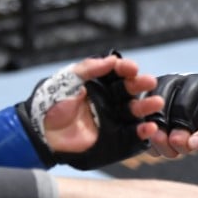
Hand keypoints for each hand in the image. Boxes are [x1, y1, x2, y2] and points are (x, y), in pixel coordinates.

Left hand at [42, 54, 162, 156]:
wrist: (41, 132)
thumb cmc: (51, 104)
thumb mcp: (67, 80)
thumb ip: (88, 69)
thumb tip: (112, 59)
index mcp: (98, 84)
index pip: (117, 74)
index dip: (126, 69)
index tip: (131, 68)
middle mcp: (108, 100)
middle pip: (129, 91)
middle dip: (140, 85)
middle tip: (149, 82)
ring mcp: (112, 118)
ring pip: (134, 110)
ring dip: (146, 106)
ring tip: (155, 103)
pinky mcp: (114, 137)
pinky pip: (132, 134)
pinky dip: (143, 131)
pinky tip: (150, 127)